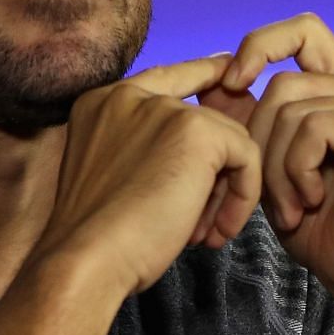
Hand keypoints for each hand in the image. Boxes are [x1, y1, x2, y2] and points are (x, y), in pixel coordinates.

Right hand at [31, 56, 262, 297]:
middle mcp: (130, 96)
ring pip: (228, 141)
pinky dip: (243, 196)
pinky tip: (220, 230)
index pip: (166, 77)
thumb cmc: (98, 240)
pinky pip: (246, 156)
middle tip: (206, 223)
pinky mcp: (196, 131)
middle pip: (204, 119)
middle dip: (213, 175)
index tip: (227, 75)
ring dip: (225, 193)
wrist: (87, 260)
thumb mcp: (118, 180)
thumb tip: (207, 162)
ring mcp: (163, 109)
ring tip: (208, 234)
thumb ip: (148, 155)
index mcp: (103, 104)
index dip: (201, 74)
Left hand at [214, 14, 333, 330]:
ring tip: (293, 205)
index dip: (260, 46)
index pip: (302, 31)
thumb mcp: (272, 166)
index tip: (232, 83)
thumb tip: (213, 79)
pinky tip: (312, 201)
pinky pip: (313, 128)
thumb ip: (252, 121)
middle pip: (283, 82)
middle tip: (272, 196)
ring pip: (292, 105)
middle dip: (260, 141)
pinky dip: (298, 171)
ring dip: (277, 166)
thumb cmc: (320, 227)